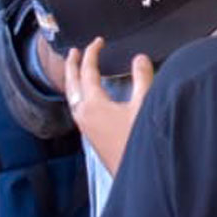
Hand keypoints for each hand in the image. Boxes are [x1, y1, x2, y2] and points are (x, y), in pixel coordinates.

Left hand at [66, 38, 153, 172]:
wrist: (137, 175)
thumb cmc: (138, 140)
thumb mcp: (145, 104)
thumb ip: (142, 78)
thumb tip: (139, 59)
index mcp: (93, 104)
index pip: (88, 71)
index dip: (92, 53)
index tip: (98, 41)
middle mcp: (84, 115)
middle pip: (71, 84)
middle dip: (72, 66)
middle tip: (74, 51)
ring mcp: (86, 127)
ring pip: (72, 97)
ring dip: (73, 81)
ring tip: (78, 71)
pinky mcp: (92, 136)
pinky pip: (78, 108)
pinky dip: (79, 95)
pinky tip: (89, 98)